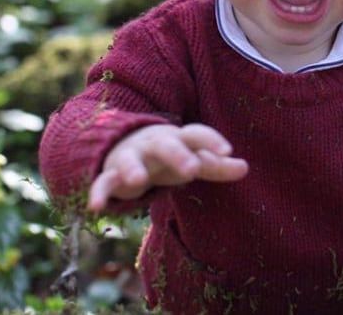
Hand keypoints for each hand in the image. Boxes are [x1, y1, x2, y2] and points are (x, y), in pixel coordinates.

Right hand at [88, 123, 247, 211]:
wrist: (122, 146)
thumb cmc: (166, 157)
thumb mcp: (191, 159)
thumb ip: (216, 165)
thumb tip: (246, 168)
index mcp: (178, 139)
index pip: (196, 134)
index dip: (211, 141)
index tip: (227, 151)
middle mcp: (154, 145)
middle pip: (166, 145)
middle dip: (178, 155)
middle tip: (192, 169)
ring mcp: (131, 158)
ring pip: (130, 160)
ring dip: (133, 169)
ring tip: (138, 181)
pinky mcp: (110, 175)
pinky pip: (103, 182)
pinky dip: (99, 193)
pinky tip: (96, 208)